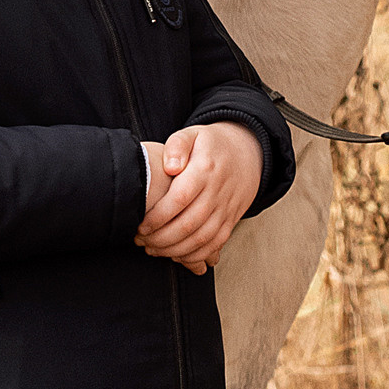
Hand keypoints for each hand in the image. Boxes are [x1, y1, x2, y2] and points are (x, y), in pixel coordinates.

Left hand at [135, 124, 263, 274]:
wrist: (247, 153)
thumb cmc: (211, 145)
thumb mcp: (192, 134)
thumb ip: (176, 146)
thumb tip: (170, 167)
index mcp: (205, 169)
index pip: (179, 199)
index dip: (157, 216)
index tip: (140, 224)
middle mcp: (218, 191)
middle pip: (188, 224)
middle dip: (160, 238)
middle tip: (141, 240)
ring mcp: (226, 208)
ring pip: (201, 239)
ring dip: (174, 250)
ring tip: (152, 249)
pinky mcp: (231, 220)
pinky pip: (215, 244)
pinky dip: (195, 255)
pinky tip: (176, 255)